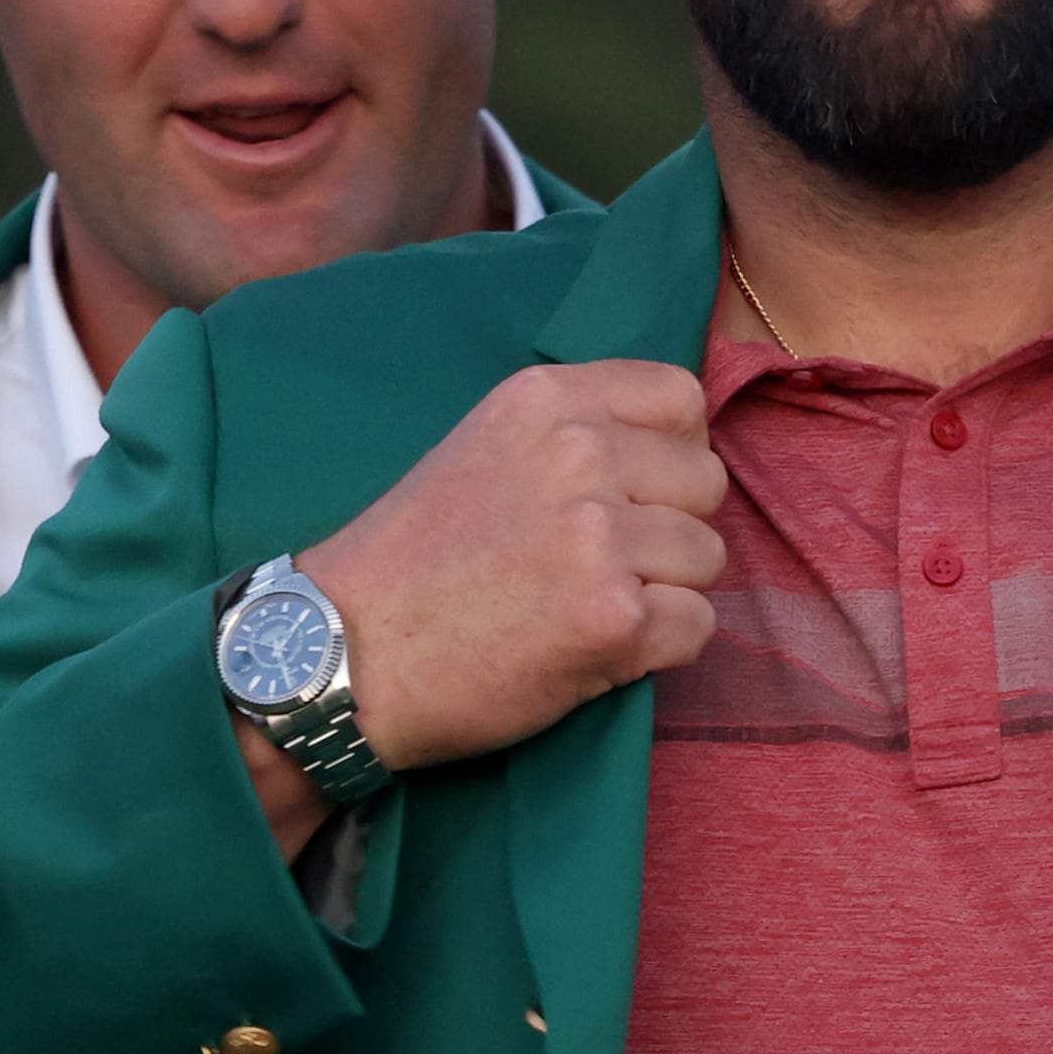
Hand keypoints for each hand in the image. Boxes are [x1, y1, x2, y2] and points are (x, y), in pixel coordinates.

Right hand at [234, 364, 727, 857]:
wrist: (344, 654)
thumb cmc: (410, 563)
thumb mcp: (482, 449)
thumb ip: (571, 435)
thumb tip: (673, 448)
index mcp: (546, 400)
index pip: (681, 399)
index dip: (671, 454)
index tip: (633, 493)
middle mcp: (579, 454)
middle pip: (706, 482)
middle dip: (670, 529)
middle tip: (601, 566)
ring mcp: (600, 537)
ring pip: (709, 558)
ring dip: (666, 593)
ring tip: (587, 609)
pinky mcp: (614, 618)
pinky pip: (698, 627)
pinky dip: (660, 650)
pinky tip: (595, 650)